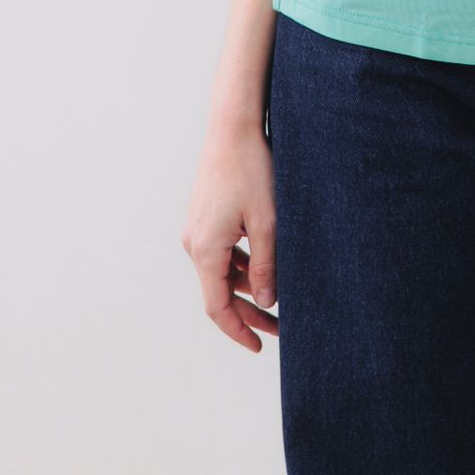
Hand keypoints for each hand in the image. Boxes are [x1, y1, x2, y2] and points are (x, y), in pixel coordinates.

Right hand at [181, 116, 279, 352]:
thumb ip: (267, 265)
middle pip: (220, 292)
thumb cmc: (252, 170)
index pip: (217, 307)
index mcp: (206, 250)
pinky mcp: (205, 217)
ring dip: (248, 287)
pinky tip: (266, 267)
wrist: (232, 127)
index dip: (238, 330)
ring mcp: (198, 230)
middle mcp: (194, 244)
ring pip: (223, 272)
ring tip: (280, 298)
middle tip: (279, 329)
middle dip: (249, 313)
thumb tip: (268, 301)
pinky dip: (243, 265)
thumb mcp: (267, 222)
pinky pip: (223, 253)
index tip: (259, 347)